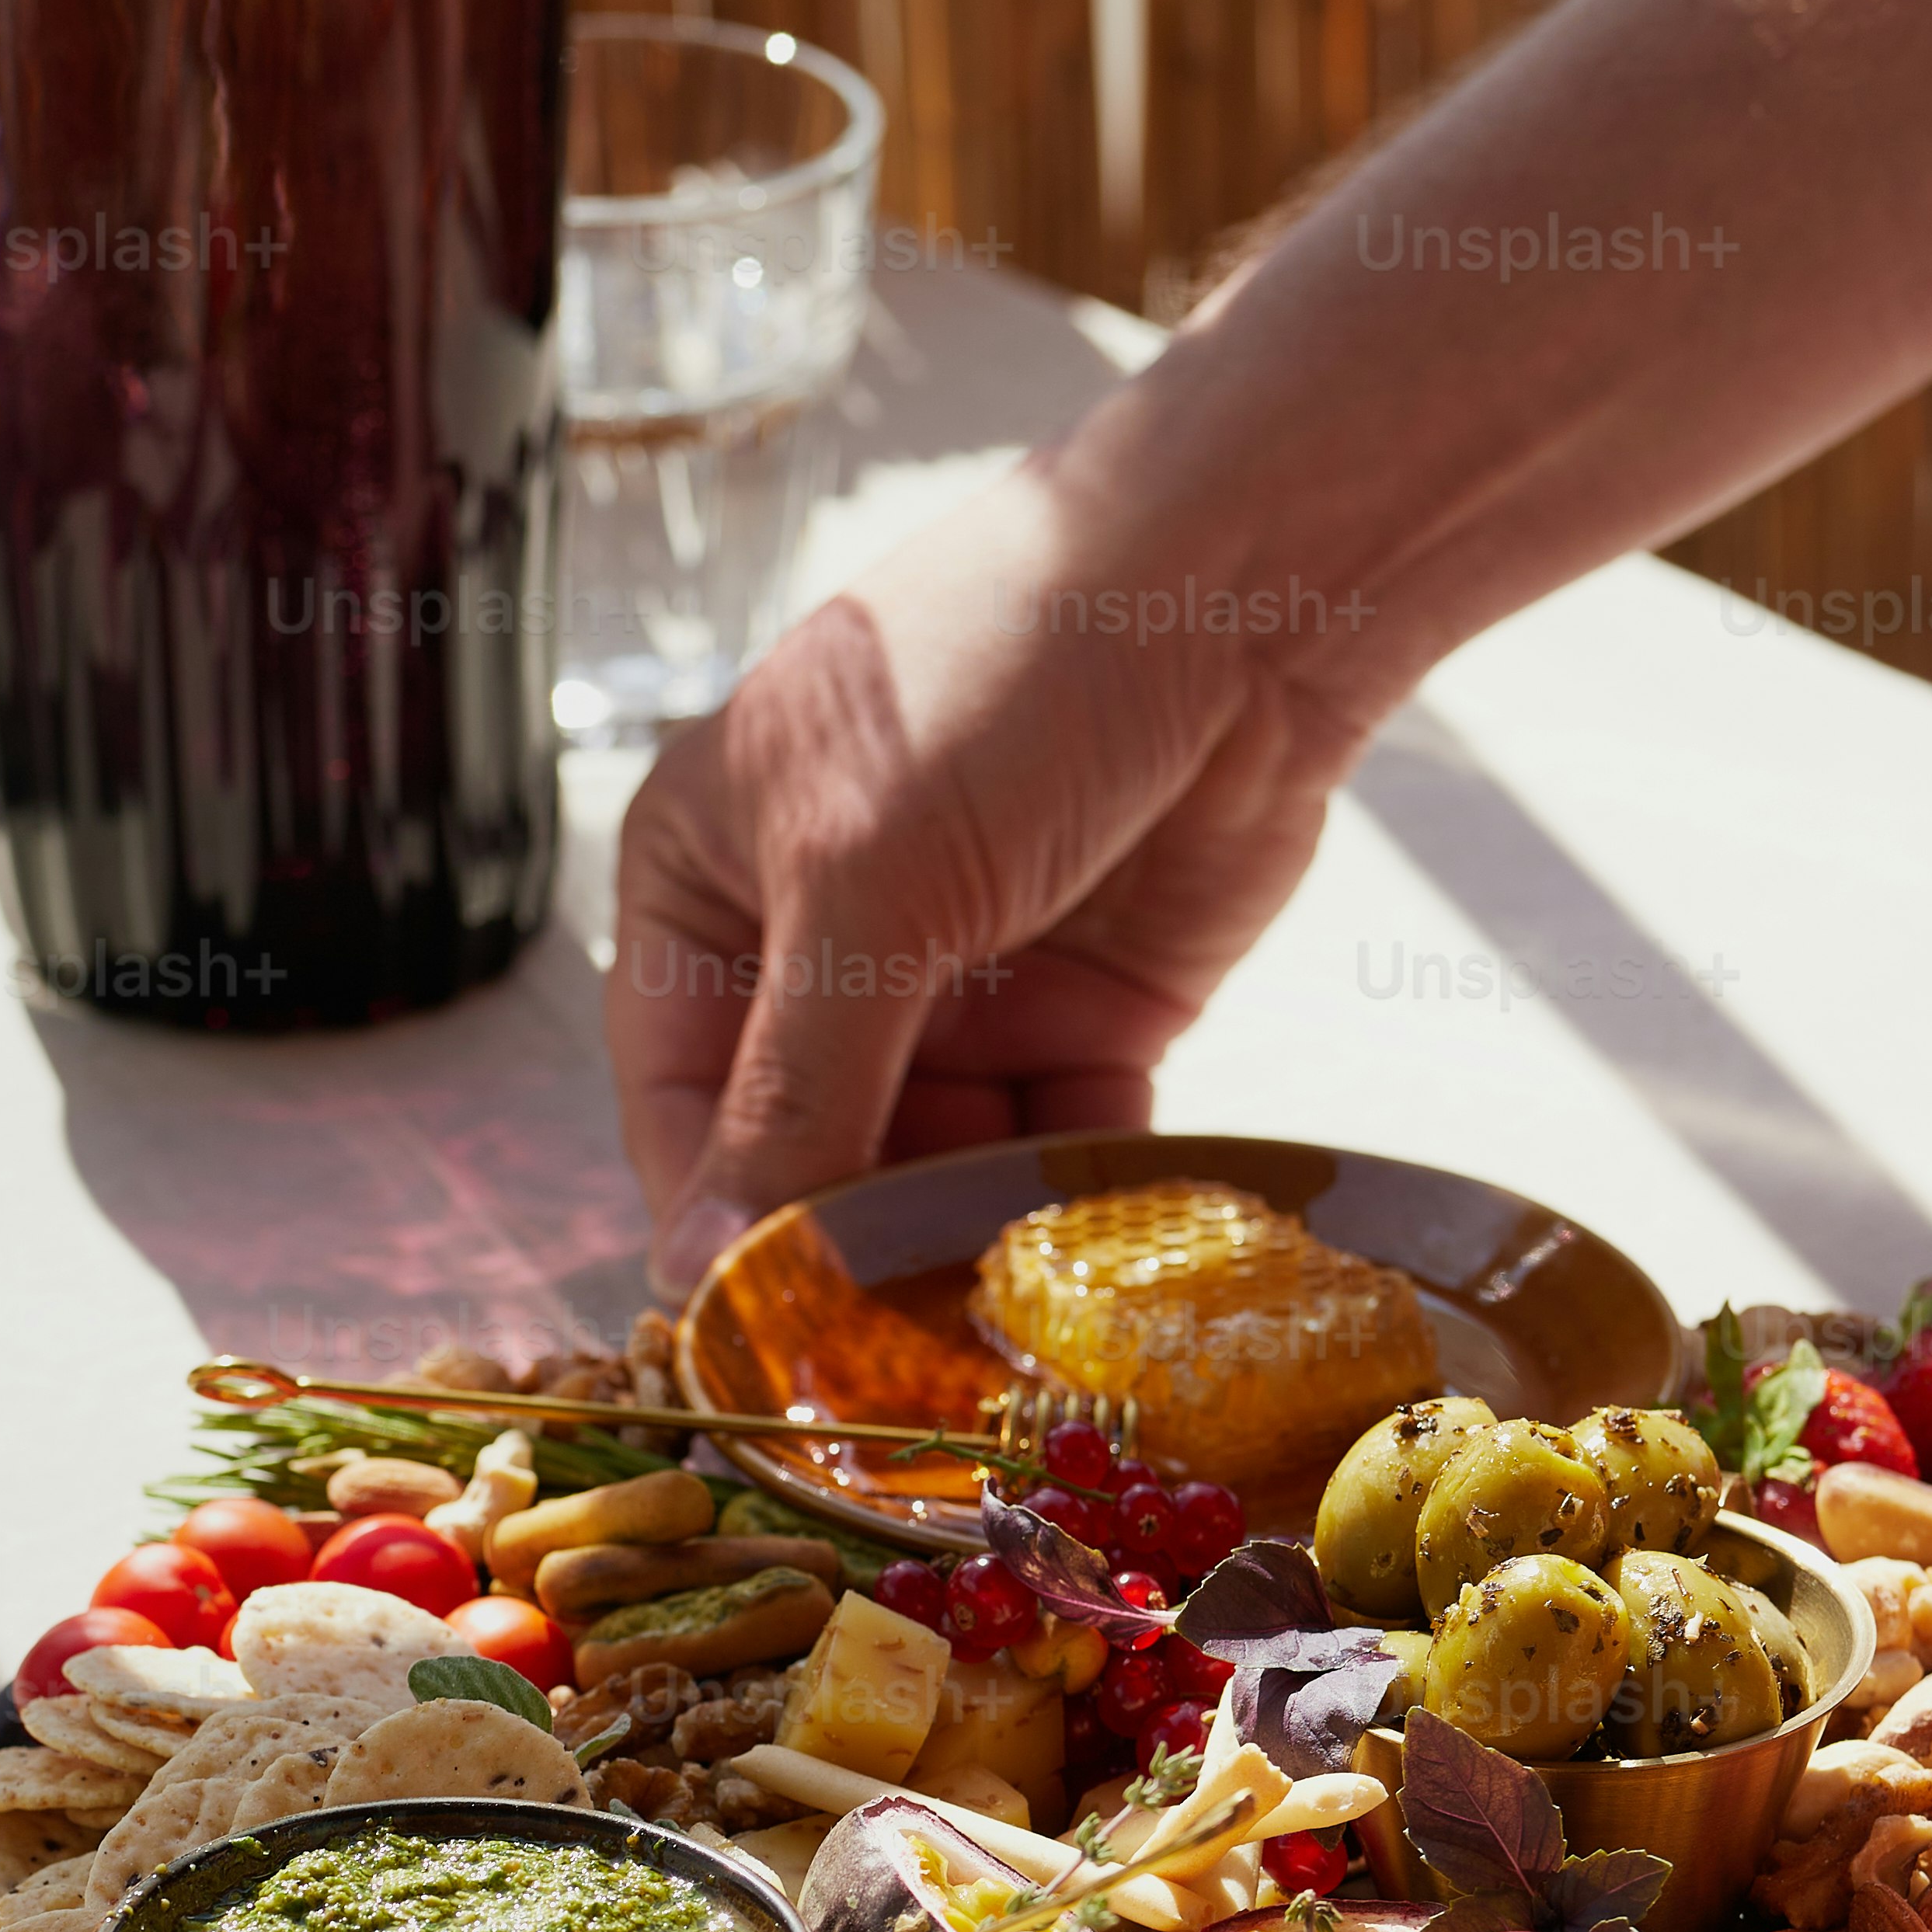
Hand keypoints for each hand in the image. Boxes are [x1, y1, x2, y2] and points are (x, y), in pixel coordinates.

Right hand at [605, 437, 1388, 1292]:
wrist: (1250, 584)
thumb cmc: (1004, 674)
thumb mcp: (867, 884)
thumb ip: (795, 1086)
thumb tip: (698, 1262)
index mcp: (712, 880)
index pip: (681, 1095)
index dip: (713, 1215)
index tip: (751, 1335)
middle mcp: (824, 941)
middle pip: (812, 1146)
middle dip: (854, 1238)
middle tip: (893, 1347)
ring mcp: (959, 980)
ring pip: (938, 1162)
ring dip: (971, 1231)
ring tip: (1007, 1303)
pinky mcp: (1087, 1007)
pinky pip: (1055, 1141)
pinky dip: (1073, 1194)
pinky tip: (1098, 1244)